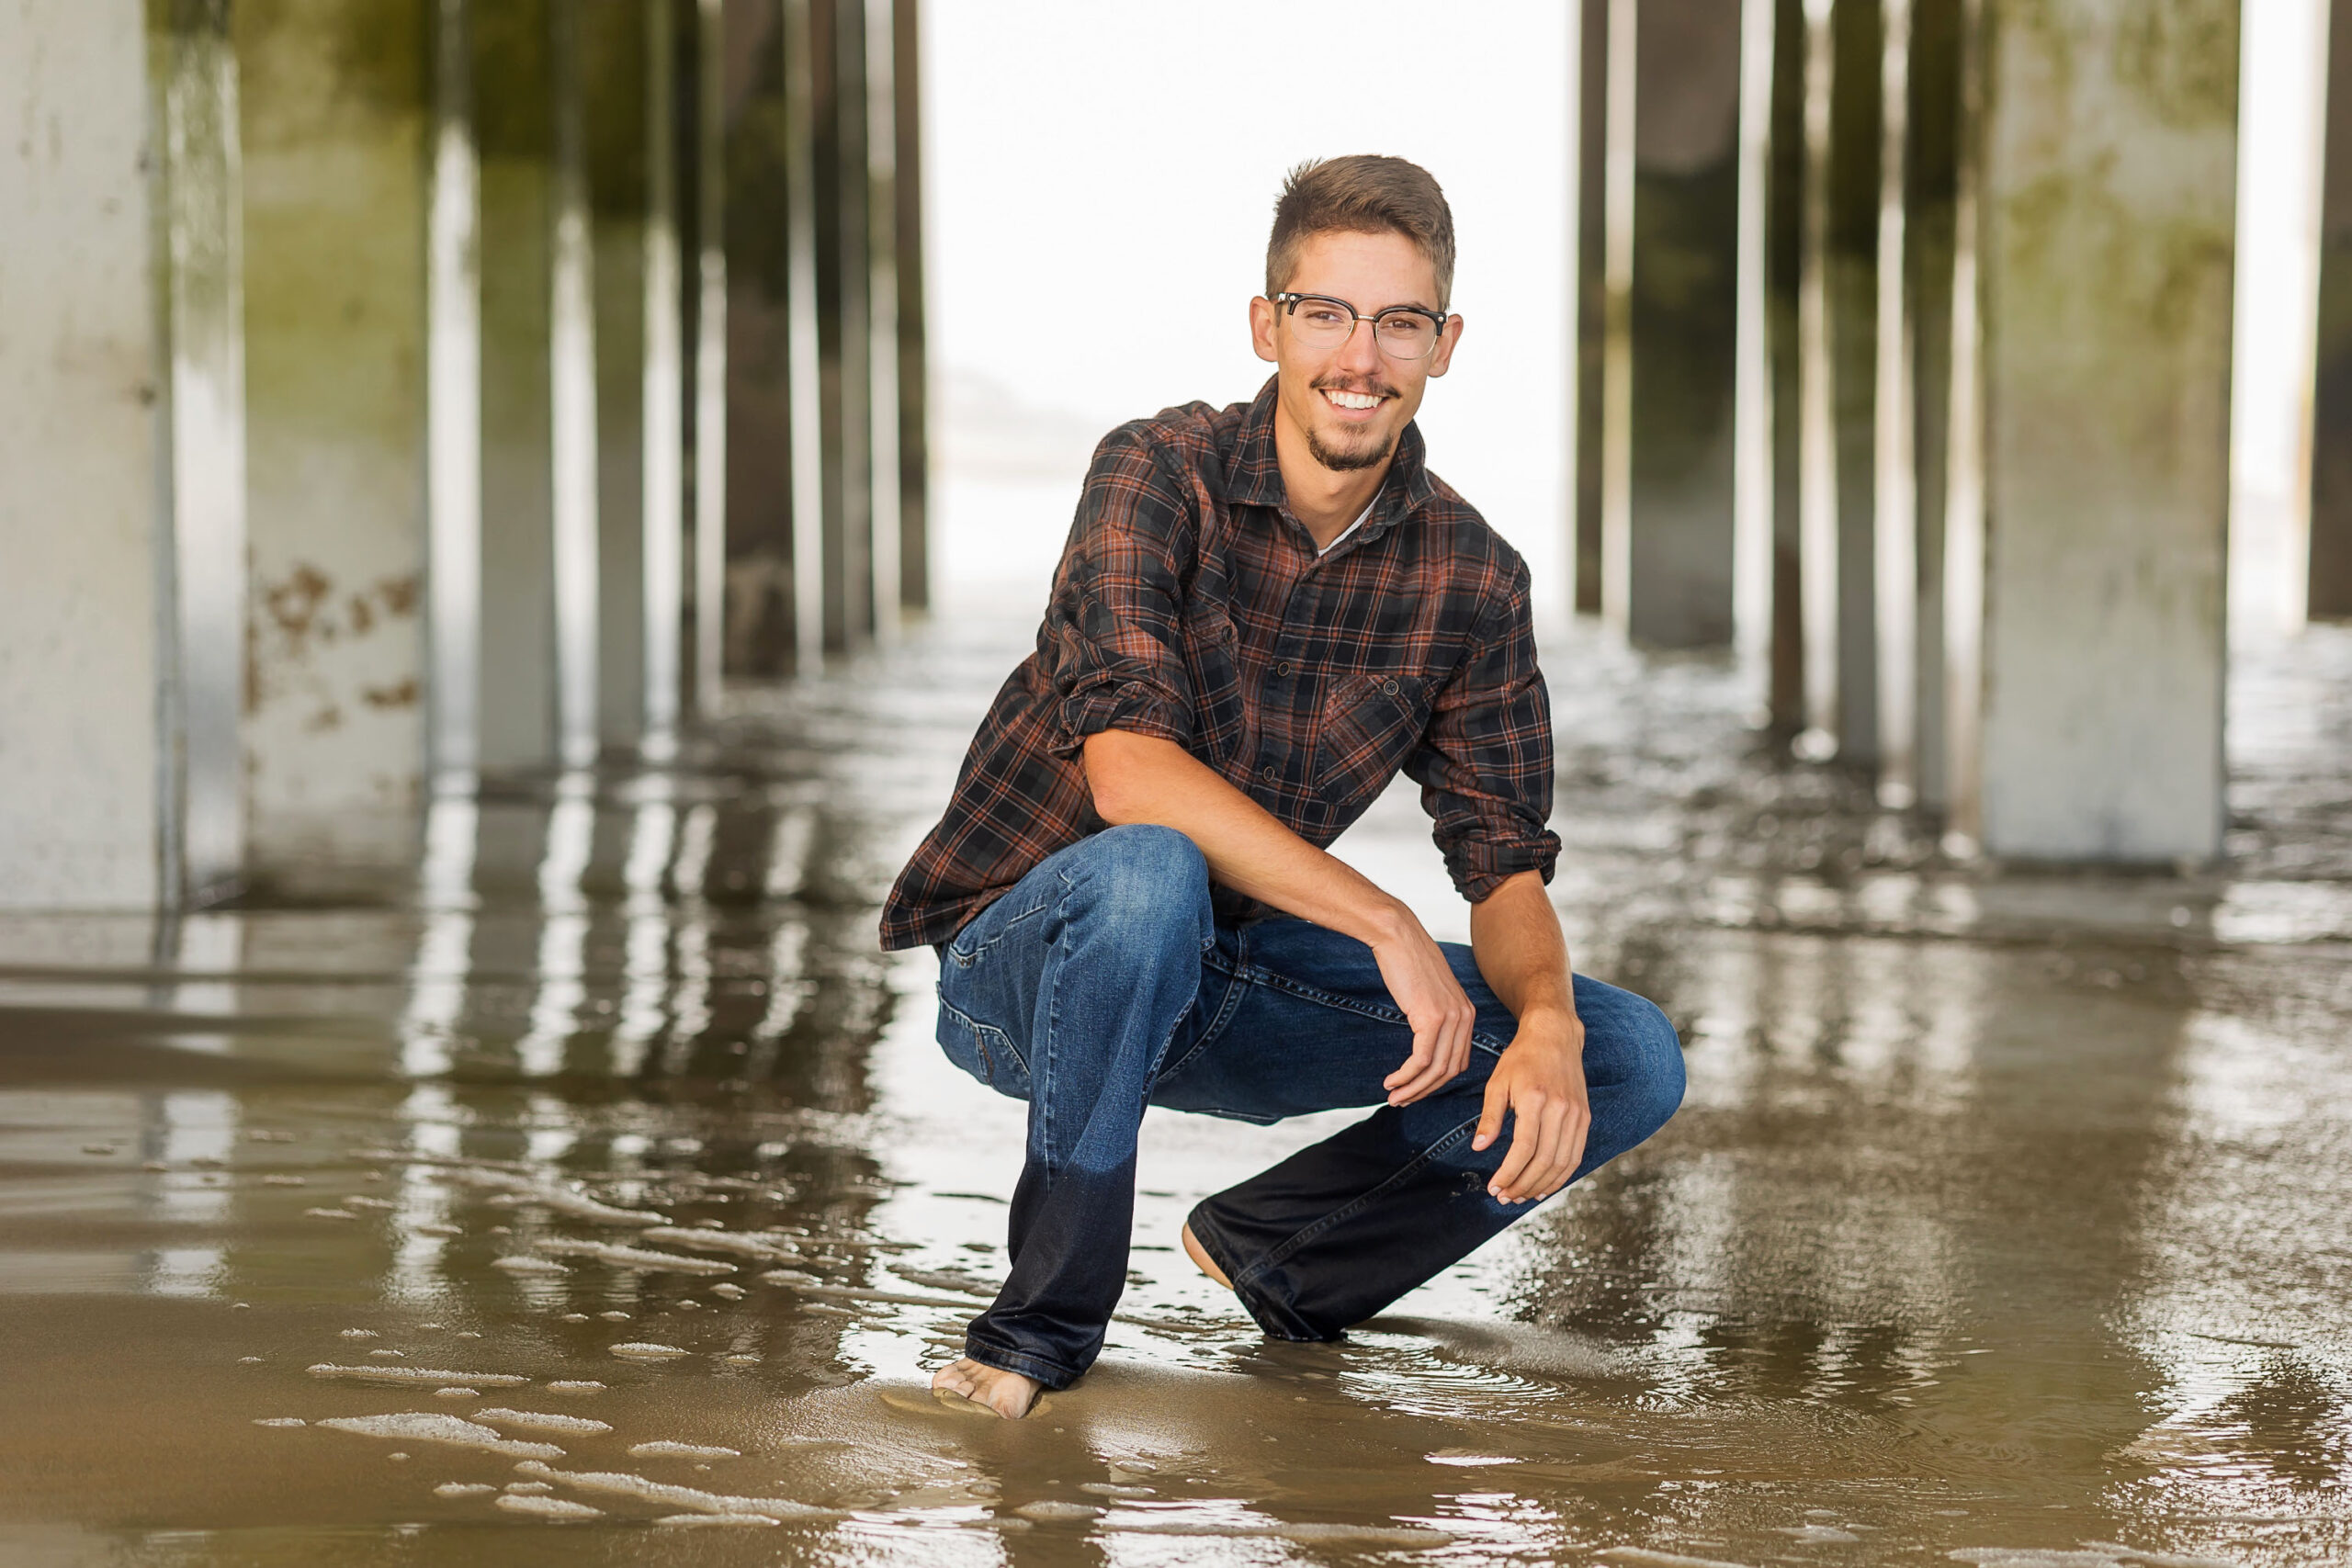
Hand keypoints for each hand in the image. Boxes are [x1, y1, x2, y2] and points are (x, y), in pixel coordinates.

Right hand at [1370, 909, 1477, 1106]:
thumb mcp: (1429, 994)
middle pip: (1449, 1070)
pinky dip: (1406, 1076)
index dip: (1436, 1082)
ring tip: (1393, 1097)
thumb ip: (1434, 1017)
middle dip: (1425, 1091)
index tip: (1415, 1090)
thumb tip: (1425, 1042)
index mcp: (1467, 1013)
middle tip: (1402, 1100)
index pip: (1458, 1061)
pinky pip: (1421, 1060)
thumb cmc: (1408, 962)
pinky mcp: (1431, 1018)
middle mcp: (1465, 1018)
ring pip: (1435, 1070)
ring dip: (1413, 1089)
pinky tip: (1391, 1081)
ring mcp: (1451, 1019)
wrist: (1397, 936)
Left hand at [1472, 1010, 1590, 1203]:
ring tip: (1520, 1196)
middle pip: (1544, 1161)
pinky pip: (1575, 1156)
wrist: (1555, 1036)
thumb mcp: (1497, 1083)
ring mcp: (1576, 1114)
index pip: (1524, 1148)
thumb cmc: (1521, 1058)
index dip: (1508, 1173)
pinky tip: (1543, 1186)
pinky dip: (1560, 1176)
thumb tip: (1478, 1148)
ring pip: (1562, 1163)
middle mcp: (1560, 1109)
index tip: (1493, 1187)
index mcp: (1536, 1099)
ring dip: (1541, 1185)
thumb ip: (1490, 1117)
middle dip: (1523, 1185)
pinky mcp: (1584, 1118)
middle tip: (1504, 1197)